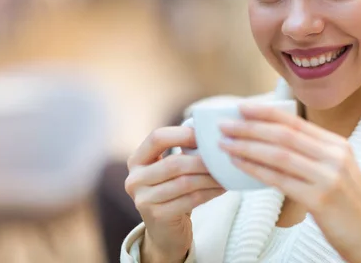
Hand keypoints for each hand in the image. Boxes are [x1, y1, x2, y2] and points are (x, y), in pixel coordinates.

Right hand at [125, 126, 225, 262]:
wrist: (164, 230)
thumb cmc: (171, 191)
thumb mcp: (168, 169)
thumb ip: (180, 150)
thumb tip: (207, 130)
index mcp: (136, 160)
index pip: (157, 138)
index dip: (183, 134)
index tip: (205, 135)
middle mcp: (134, 179)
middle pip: (174, 163)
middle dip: (202, 160)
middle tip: (223, 157)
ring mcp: (143, 200)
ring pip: (184, 183)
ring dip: (209, 177)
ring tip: (225, 173)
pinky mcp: (157, 216)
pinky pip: (190, 200)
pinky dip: (209, 192)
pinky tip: (221, 188)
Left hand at [219, 105, 360, 262]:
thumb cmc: (347, 204)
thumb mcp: (335, 170)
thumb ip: (310, 153)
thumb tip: (270, 139)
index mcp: (336, 145)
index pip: (295, 121)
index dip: (265, 112)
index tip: (241, 107)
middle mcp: (334, 156)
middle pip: (284, 135)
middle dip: (250, 127)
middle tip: (224, 125)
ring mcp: (328, 177)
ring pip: (279, 154)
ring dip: (247, 147)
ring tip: (225, 144)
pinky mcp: (320, 199)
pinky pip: (280, 180)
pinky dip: (256, 170)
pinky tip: (239, 164)